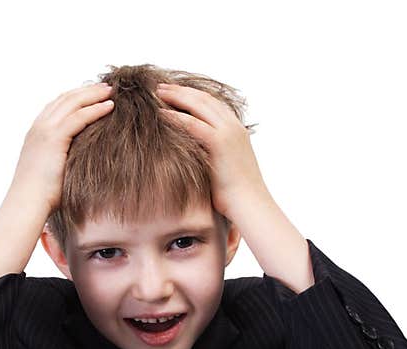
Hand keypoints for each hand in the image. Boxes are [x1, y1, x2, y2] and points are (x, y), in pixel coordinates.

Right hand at [8, 82, 114, 214]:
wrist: (27, 203)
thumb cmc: (41, 196)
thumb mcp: (52, 170)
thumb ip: (63, 159)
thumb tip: (79, 162)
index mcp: (36, 133)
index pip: (57, 106)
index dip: (76, 97)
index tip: (93, 94)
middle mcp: (39, 127)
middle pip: (65, 99)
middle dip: (86, 91)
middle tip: (106, 87)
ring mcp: (45, 130)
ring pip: (73, 103)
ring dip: (93, 95)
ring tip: (111, 91)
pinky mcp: (54, 138)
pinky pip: (79, 117)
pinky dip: (95, 109)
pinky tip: (110, 106)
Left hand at [154, 83, 270, 218]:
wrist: (250, 205)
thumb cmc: (236, 194)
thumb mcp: (225, 166)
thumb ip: (212, 153)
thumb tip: (195, 154)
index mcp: (236, 129)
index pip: (212, 103)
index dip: (192, 95)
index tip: (174, 91)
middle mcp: (233, 126)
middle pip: (203, 99)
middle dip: (181, 91)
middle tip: (160, 86)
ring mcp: (228, 132)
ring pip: (198, 105)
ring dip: (176, 97)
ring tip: (156, 93)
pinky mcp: (220, 143)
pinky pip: (192, 124)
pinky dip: (175, 116)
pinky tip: (160, 113)